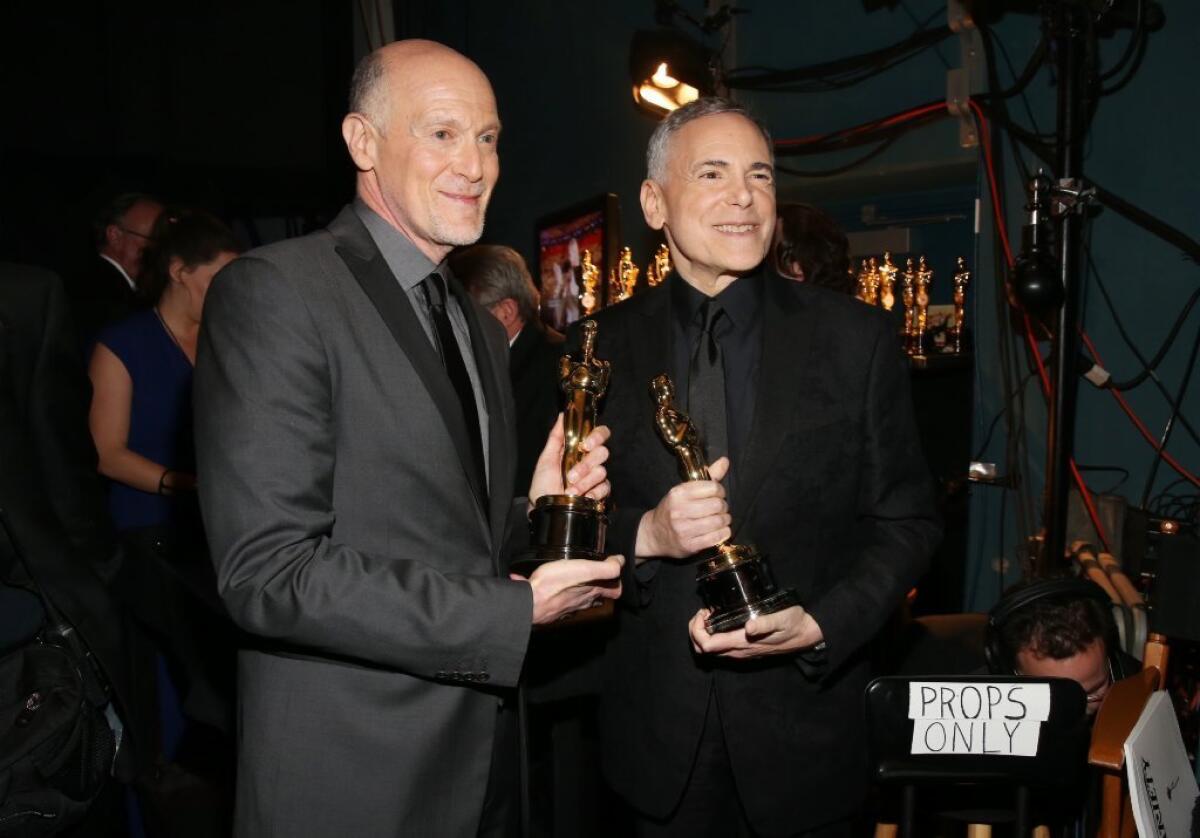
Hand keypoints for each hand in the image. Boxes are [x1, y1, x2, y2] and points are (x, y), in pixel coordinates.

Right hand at [513, 555, 624, 625]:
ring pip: (575, 599)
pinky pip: (551, 598)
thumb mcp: (585, 570)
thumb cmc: (555, 585)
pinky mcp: (548, 606)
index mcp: (591, 591)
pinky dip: (548, 590)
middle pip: (595, 596)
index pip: (614, 592)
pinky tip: (539, 580)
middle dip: (597, 586)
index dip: (617, 583)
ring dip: (575, 589)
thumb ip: (606, 568)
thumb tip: (620, 561)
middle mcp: (580, 602)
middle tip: (593, 572)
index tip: (614, 572)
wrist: (528, 602)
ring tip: (570, 577)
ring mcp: (564, 606)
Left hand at [528, 414, 609, 507]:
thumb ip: (556, 437)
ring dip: (584, 481)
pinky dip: (593, 492)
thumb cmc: (542, 484)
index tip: (584, 445)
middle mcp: (589, 461)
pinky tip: (582, 497)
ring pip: (602, 471)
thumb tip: (563, 415)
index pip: (599, 434)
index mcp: (579, 450)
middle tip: (570, 475)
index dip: (597, 436)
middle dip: (586, 464)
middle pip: (603, 452)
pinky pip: (605, 488)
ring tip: (570, 490)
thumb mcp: (546, 458)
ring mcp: (595, 477)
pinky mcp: (600, 493)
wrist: (544, 508)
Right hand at [634, 457, 730, 560]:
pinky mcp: (689, 545)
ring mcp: (684, 529)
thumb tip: (725, 461)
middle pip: (717, 505)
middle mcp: (680, 511)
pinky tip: (720, 530)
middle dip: (724, 507)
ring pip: (719, 522)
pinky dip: (723, 533)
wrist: (654, 534)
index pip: (712, 488)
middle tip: (720, 509)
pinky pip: (716, 538)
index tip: (718, 495)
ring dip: (725, 521)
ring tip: (721, 520)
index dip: (720, 491)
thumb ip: (707, 476)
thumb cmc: (672, 509)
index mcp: (678, 493)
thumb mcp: (684, 490)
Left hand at [688, 606, 822, 659]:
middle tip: (704, 612)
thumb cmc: (793, 623)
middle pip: (702, 649)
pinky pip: (719, 648)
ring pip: (710, 650)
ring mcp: (740, 653)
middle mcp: (738, 651)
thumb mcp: (782, 618)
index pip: (707, 645)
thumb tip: (749, 627)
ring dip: (703, 633)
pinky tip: (720, 621)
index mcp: (743, 643)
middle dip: (695, 630)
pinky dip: (712, 636)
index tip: (705, 612)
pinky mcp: (744, 651)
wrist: (805, 636)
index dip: (698, 629)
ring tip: (710, 615)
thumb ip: (765, 623)